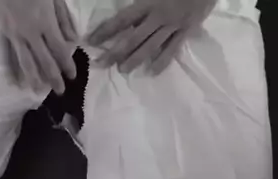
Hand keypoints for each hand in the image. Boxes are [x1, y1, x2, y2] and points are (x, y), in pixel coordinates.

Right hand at [0, 0, 77, 93]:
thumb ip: (64, 18)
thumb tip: (74, 40)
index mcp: (45, 22)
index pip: (59, 49)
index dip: (66, 64)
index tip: (72, 76)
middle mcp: (30, 33)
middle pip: (44, 60)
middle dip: (53, 78)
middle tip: (60, 91)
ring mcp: (13, 35)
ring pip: (24, 62)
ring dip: (33, 79)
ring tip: (38, 91)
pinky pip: (4, 55)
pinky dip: (8, 70)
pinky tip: (13, 81)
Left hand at [86, 0, 215, 73]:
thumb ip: (140, 1)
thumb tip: (124, 14)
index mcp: (148, 3)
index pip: (122, 20)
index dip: (106, 30)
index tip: (91, 40)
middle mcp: (158, 17)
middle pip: (133, 38)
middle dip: (116, 52)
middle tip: (101, 63)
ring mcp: (173, 26)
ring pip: (150, 46)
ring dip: (135, 59)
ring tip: (122, 70)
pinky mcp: (186, 32)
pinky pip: (172, 49)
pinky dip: (162, 61)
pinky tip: (152, 72)